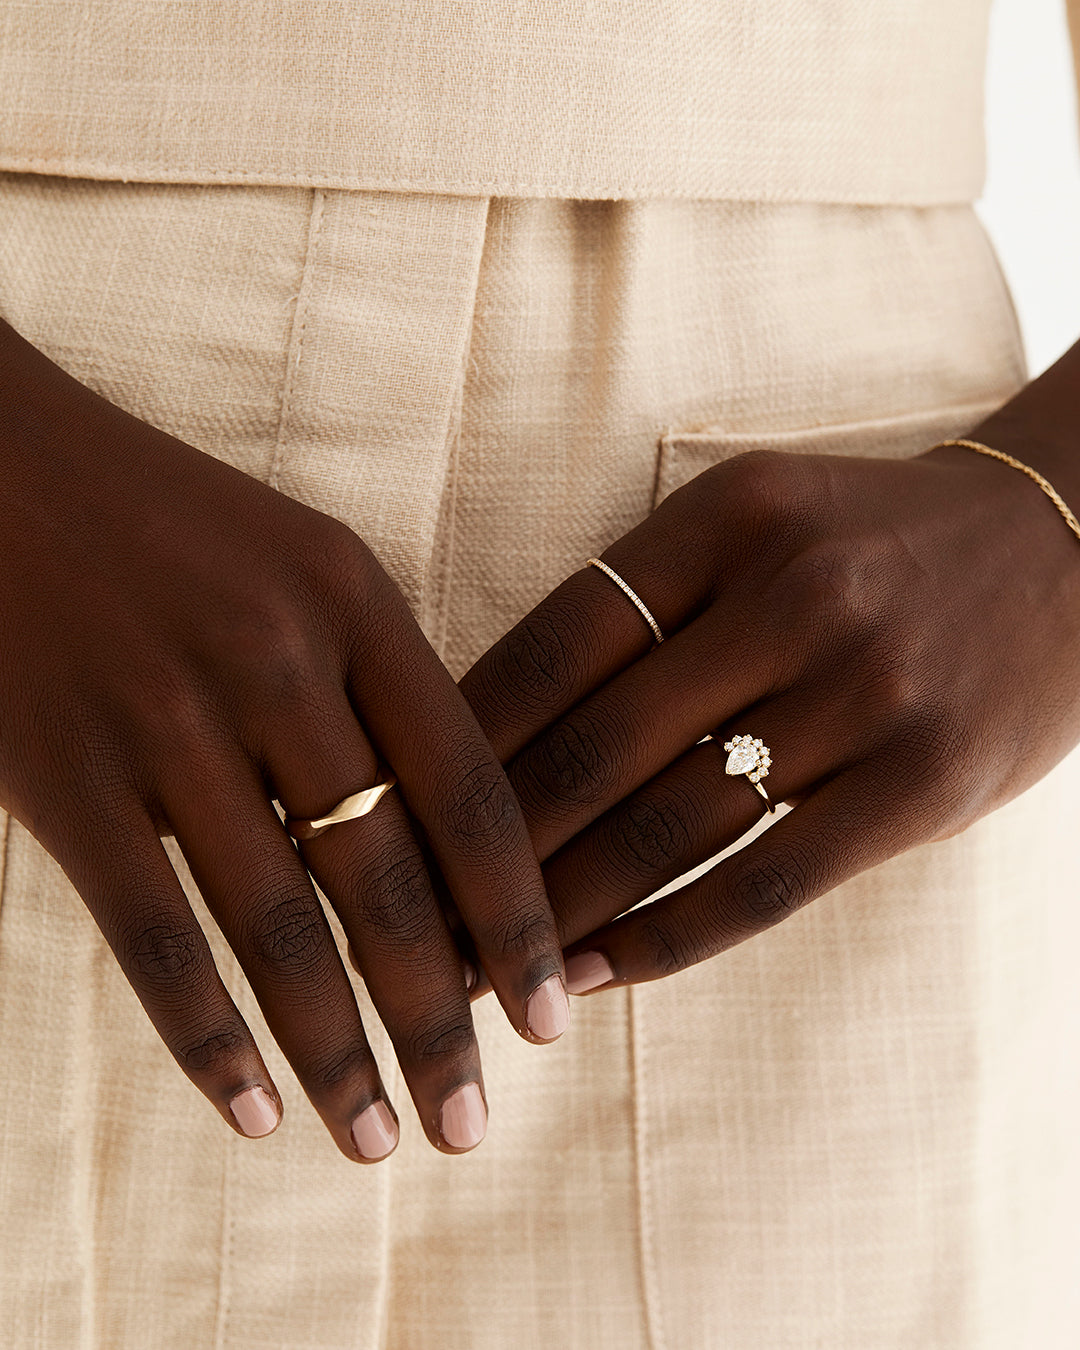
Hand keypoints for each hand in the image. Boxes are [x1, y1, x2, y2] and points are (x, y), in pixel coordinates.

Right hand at [0, 318, 568, 1160]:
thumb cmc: (176, 523)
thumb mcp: (309, 569)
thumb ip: (381, 694)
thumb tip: (446, 863)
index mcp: (353, 602)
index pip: (469, 791)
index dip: (519, 918)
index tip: (550, 1019)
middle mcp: (271, 659)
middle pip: (383, 879)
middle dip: (436, 1020)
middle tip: (469, 1127)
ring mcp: (161, 718)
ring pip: (274, 926)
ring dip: (331, 1052)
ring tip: (374, 1139)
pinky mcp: (61, 772)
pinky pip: (152, 932)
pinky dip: (204, 1035)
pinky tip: (248, 1108)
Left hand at [460, 439, 1079, 990]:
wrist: (1060, 549)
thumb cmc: (869, 547)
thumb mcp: (757, 525)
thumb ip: (643, 605)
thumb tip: (488, 726)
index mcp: (729, 517)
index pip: (558, 640)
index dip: (462, 735)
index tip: (387, 804)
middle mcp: (795, 595)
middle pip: (596, 745)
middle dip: (483, 848)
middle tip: (405, 916)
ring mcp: (866, 692)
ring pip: (669, 827)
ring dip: (556, 911)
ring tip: (476, 966)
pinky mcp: (925, 786)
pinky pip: (766, 884)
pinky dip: (666, 940)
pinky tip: (592, 975)